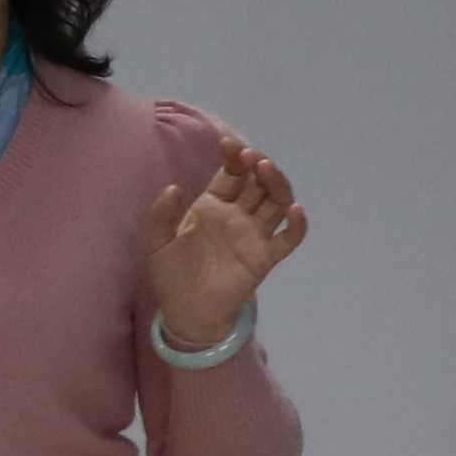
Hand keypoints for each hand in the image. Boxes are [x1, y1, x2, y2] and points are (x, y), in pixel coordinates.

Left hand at [148, 143, 306, 352]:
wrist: (185, 310)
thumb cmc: (172, 275)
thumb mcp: (158, 243)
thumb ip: (161, 216)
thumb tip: (172, 188)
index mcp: (213, 206)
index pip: (231, 175)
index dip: (233, 159)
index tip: (228, 145)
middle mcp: (238, 216)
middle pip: (258, 184)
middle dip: (257, 166)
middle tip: (251, 157)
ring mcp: (254, 235)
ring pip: (276, 203)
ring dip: (276, 184)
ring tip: (267, 169)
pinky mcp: (265, 257)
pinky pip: (288, 239)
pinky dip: (297, 225)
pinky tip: (294, 210)